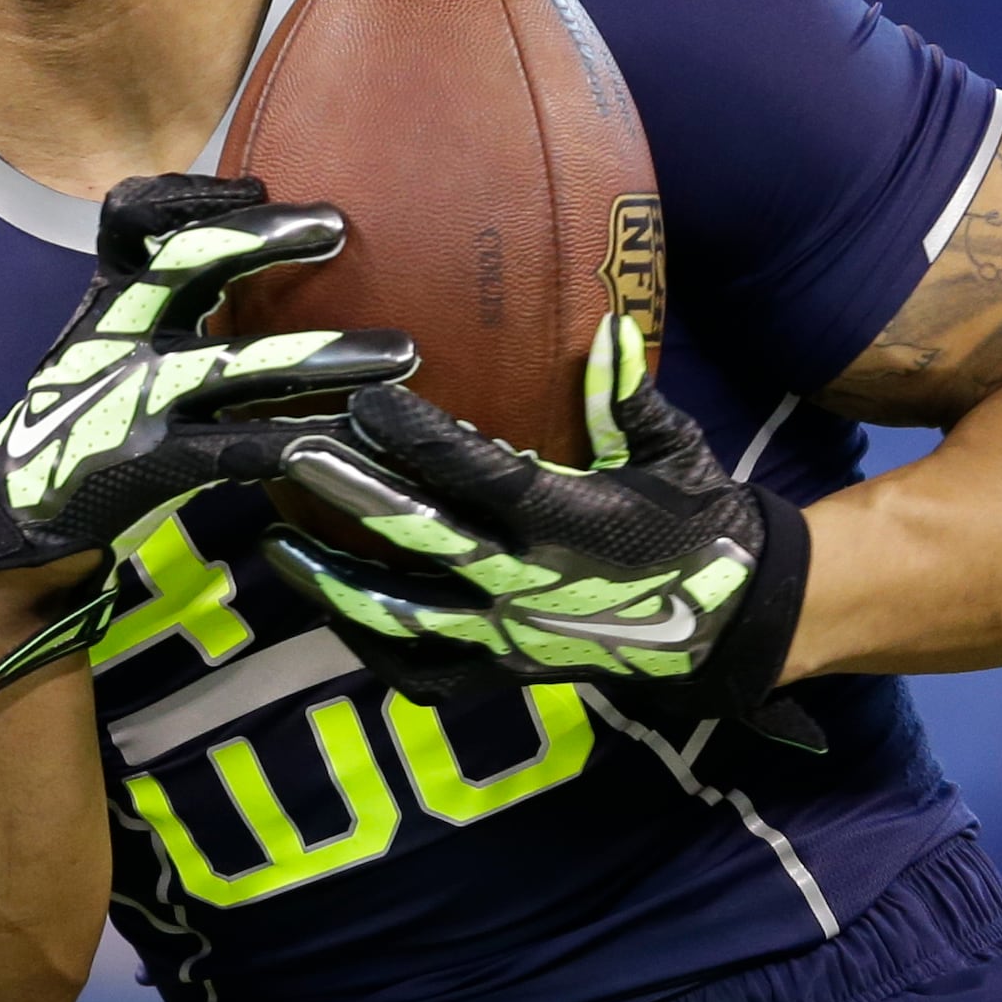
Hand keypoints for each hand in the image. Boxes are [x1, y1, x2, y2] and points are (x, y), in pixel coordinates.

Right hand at [0, 174, 415, 721]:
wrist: (24, 508)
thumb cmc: (89, 410)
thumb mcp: (109, 334)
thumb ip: (167, 289)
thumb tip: (256, 223)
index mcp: (110, 297)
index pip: (131, 216)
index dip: (190, 194)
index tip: (257, 187)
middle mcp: (119, 335)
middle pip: (186, 265)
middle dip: (262, 240)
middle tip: (335, 227)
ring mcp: (137, 399)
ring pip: (237, 363)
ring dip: (325, 355)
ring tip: (403, 353)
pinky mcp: (157, 463)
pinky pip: (248, 445)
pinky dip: (309, 440)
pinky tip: (361, 442)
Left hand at [260, 313, 814, 734]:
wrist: (726, 628)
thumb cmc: (697, 525)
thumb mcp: (675, 454)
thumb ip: (629, 397)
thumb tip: (610, 327)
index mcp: (575, 526)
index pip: (482, 479)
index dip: (422, 443)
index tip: (368, 402)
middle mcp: (533, 587)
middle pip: (424, 543)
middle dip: (354, 496)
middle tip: (291, 452)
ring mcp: (511, 640)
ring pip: (405, 620)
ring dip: (336, 582)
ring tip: (275, 544)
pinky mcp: (502, 674)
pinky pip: (420, 674)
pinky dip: (369, 646)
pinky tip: (329, 609)